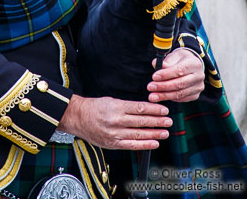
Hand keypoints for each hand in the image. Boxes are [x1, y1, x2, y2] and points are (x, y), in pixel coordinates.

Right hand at [57, 94, 171, 149]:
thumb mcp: (111, 100)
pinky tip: (154, 143)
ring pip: (139, 134)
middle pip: (141, 121)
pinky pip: (131, 145)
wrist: (77, 117)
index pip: (139, 108)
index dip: (154, 110)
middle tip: (168, 121)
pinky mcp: (112, 143)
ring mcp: (114, 134)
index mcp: (116, 107)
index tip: (164, 110)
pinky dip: (144, 145)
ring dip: (154, 134)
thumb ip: (127, 106)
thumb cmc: (94, 107)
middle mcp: (116, 120)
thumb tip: (145, 109)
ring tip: (165, 132)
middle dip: (157, 121)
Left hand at [147, 48, 204, 102]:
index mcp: (194, 63)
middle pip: (180, 84)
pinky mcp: (195, 95)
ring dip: (164, 95)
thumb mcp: (173, 56)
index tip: (154, 77)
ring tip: (152, 96)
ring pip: (180, 93)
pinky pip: (181, 99)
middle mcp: (199, 76)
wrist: (190, 64)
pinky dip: (170, 98)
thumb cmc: (180, 60)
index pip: (179, 70)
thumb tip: (155, 64)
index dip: (166, 74)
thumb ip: (165, 61)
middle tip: (150, 87)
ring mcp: (198, 87)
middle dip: (163, 86)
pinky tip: (161, 96)